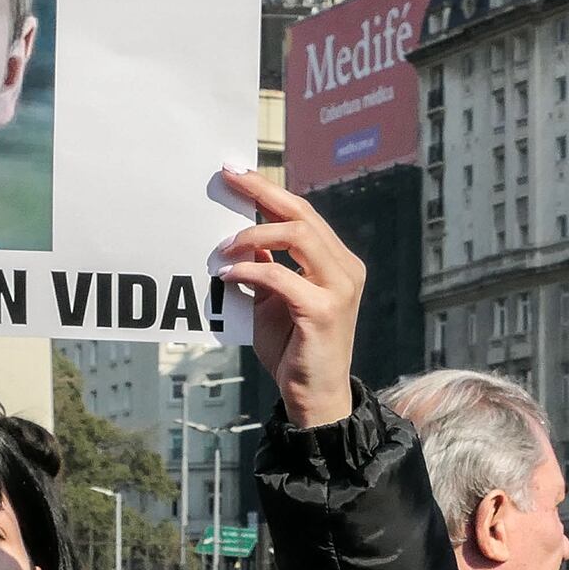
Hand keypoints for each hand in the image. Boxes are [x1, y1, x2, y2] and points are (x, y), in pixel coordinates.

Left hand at [219, 168, 362, 429]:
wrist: (314, 398)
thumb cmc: (295, 350)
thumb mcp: (275, 301)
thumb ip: (267, 268)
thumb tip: (241, 239)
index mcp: (337, 262)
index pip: (302, 214)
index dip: (269, 189)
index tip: (236, 171)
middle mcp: (346, 268)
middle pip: (302, 214)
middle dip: (261, 192)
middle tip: (226, 180)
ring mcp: (339, 288)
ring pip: (297, 235)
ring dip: (253, 235)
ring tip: (223, 249)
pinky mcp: (324, 311)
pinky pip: (280, 276)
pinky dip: (250, 271)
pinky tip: (227, 277)